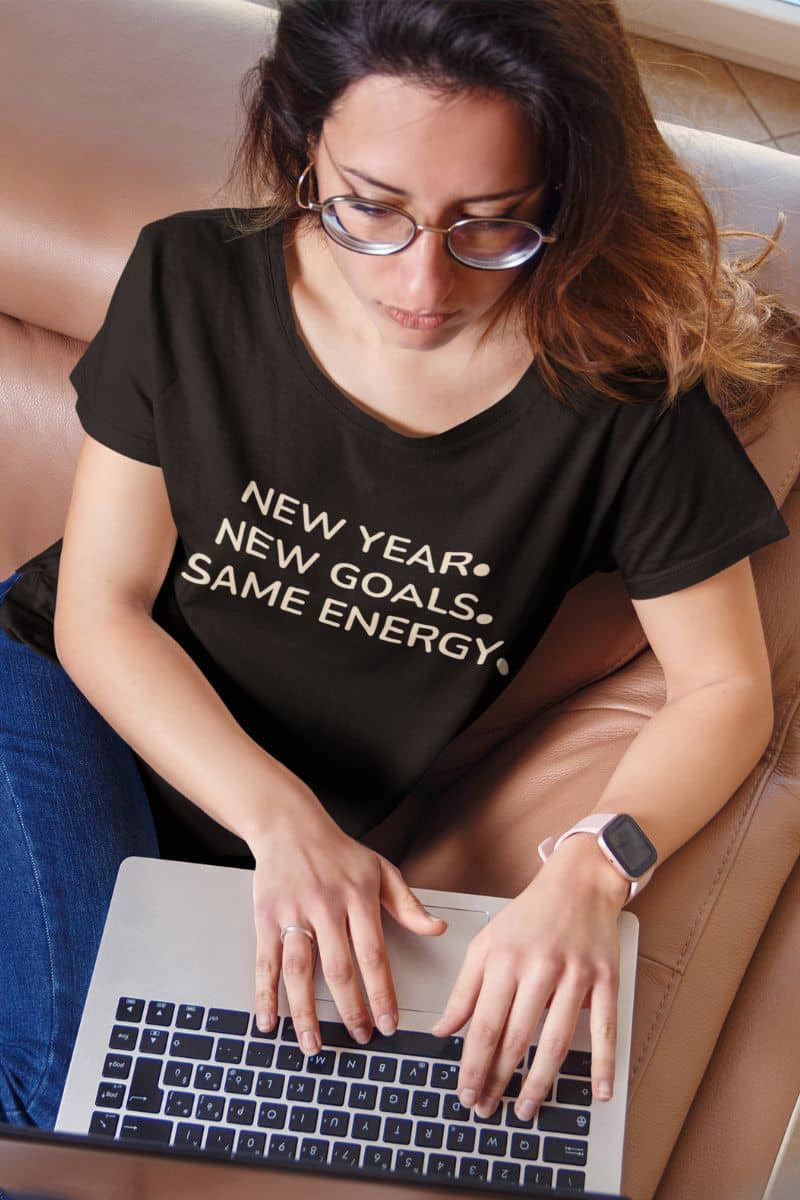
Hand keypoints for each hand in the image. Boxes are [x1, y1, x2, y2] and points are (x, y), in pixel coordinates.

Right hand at [248, 785, 447, 1052]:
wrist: (289, 825)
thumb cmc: (339, 851)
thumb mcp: (381, 870)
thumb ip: (408, 904)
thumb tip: (438, 929)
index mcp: (358, 896)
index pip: (373, 954)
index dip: (382, 993)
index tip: (389, 1024)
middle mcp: (326, 906)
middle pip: (338, 969)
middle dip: (351, 1010)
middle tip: (360, 1038)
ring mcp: (294, 912)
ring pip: (300, 971)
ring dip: (305, 1013)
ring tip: (314, 1045)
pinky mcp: (266, 917)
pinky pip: (266, 961)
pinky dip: (265, 994)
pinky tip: (268, 1021)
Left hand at [430, 835, 627, 1120]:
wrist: (579, 882)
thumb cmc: (530, 915)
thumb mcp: (487, 943)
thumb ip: (464, 989)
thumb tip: (442, 1030)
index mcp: (505, 958)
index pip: (485, 1024)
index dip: (473, 1064)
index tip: (466, 1092)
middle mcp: (539, 967)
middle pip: (517, 1037)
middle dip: (499, 1080)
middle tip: (488, 1108)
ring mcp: (575, 974)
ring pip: (556, 1040)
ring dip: (540, 1082)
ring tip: (526, 1110)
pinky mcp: (605, 979)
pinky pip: (605, 1028)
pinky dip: (604, 1064)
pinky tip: (597, 1092)